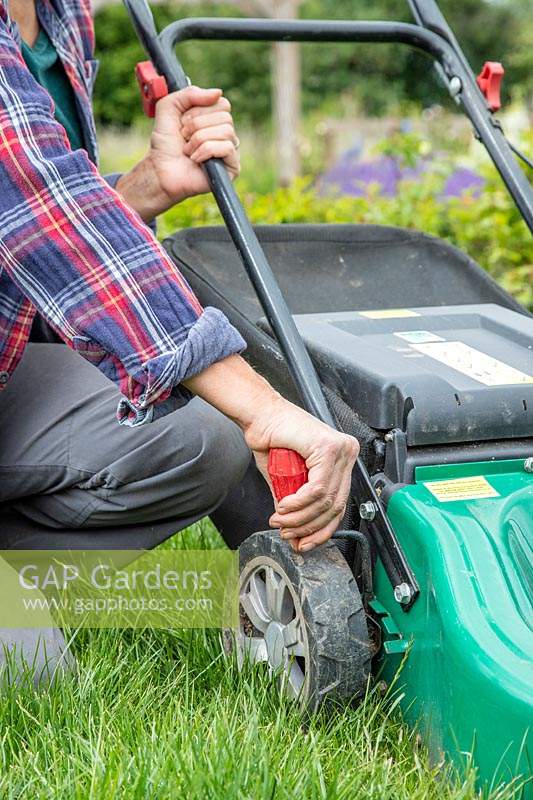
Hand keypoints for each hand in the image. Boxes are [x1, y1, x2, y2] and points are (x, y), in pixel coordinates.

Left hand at [115, 86, 239, 221]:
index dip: (200, 110)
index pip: (222, 103)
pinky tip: (196, 160)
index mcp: (215, 119)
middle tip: (184, 137)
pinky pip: (226, 148)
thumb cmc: (165, 142)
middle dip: (197, 125)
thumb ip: (189, 93)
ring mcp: (230, 152)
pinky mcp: (232, 168)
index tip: (183, 121)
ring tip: (188, 150)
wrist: (160, 169)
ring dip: (199, 139)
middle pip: (225, 117)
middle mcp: (226, 134)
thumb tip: (218, 93)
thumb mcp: (169, 106)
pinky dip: (206, 151)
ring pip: (226, 131)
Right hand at [245, 396, 358, 552]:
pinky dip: (298, 504)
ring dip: (300, 518)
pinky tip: (284, 507)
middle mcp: (346, 453)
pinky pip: (317, 489)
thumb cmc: (272, 439)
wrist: (260, 415)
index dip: (321, 529)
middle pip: (335, 505)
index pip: (340, 503)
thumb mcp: (286, 480)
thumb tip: (295, 535)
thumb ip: (295, 505)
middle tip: (287, 533)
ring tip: (280, 521)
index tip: (303, 542)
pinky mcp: (328, 448)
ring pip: (326, 500)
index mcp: (341, 459)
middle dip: (309, 527)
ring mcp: (340, 449)